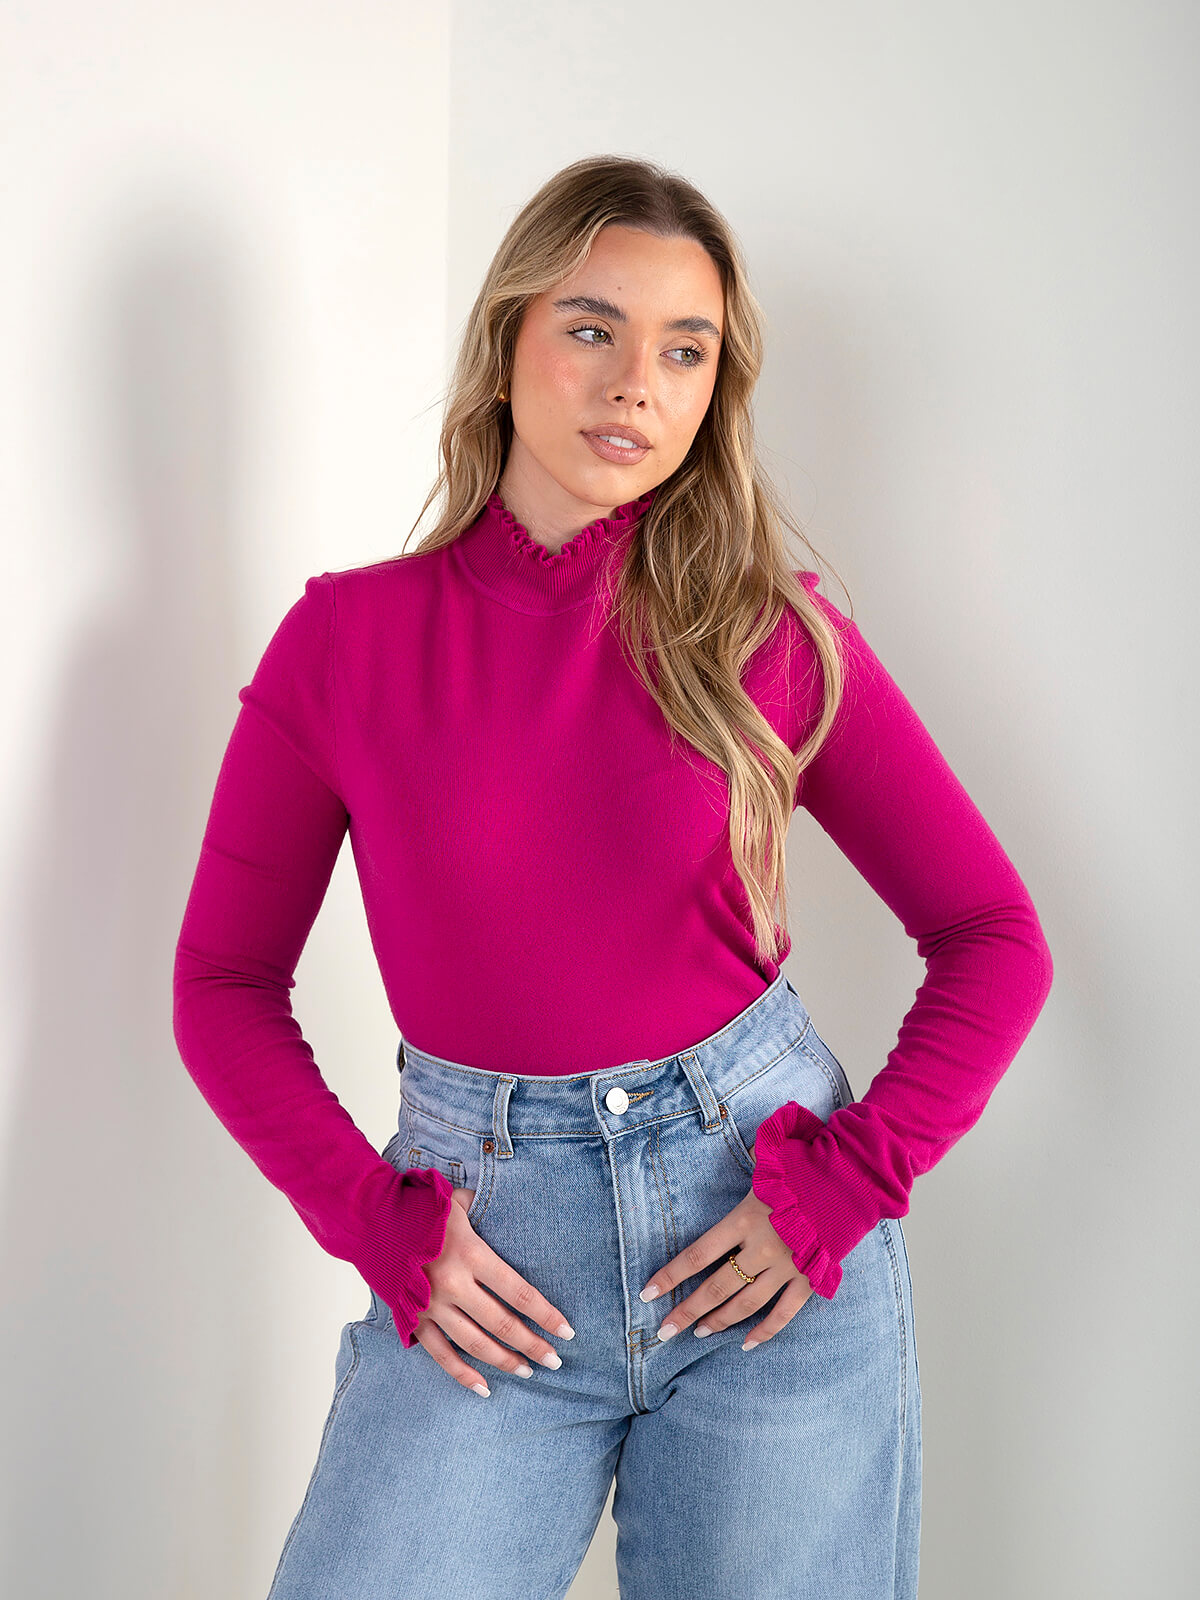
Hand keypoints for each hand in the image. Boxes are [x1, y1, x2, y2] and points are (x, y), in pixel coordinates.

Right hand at [413, 1186, 575, 1395]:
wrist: (369, 1220)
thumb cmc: (419, 1207)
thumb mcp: (458, 1200)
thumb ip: (487, 1207)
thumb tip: (514, 1206)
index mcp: (471, 1254)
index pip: (519, 1292)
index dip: (546, 1314)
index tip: (567, 1331)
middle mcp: (454, 1284)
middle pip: (502, 1324)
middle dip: (533, 1345)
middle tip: (555, 1360)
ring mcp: (431, 1306)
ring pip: (475, 1344)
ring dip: (504, 1361)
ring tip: (528, 1371)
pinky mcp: (413, 1319)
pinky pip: (441, 1354)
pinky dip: (462, 1374)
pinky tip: (484, 1389)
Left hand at [638, 1157, 812, 1350]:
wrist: (853, 1178)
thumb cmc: (805, 1164)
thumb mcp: (766, 1165)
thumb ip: (742, 1174)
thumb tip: (721, 1139)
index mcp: (745, 1218)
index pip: (698, 1254)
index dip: (671, 1275)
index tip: (648, 1292)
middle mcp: (763, 1247)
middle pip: (717, 1286)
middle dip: (688, 1310)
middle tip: (664, 1330)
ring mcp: (787, 1266)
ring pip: (745, 1303)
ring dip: (719, 1321)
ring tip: (698, 1332)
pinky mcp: (810, 1279)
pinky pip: (784, 1313)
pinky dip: (765, 1331)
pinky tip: (746, 1344)